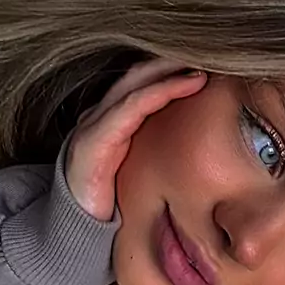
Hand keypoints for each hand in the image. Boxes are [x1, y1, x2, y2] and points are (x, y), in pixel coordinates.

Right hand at [65, 58, 206, 220]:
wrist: (75, 230)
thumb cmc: (111, 201)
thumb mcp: (139, 168)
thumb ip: (156, 148)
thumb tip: (197, 141)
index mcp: (111, 120)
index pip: (142, 82)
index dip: (171, 70)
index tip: (203, 63)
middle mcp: (100, 115)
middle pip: (139, 75)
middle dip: (173, 62)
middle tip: (208, 55)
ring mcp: (94, 125)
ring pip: (136, 84)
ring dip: (170, 72)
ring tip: (201, 68)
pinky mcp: (95, 141)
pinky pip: (130, 107)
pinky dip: (159, 92)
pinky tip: (182, 85)